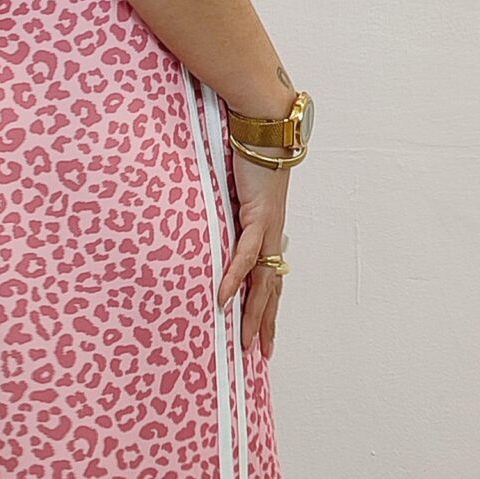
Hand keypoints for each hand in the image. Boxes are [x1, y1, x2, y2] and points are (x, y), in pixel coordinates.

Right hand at [216, 145, 292, 358]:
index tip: (262, 330)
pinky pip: (244, 256)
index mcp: (268, 229)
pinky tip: (225, 300)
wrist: (264, 126)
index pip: (269, 276)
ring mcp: (266, 227)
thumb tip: (208, 217)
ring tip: (245, 341)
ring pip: (262, 281)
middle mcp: (271, 233)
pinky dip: (235, 279)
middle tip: (260, 352)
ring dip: (254, 313)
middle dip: (266, 322)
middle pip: (270, 288)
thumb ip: (225, 207)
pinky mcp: (256, 217)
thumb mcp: (234, 187)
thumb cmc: (250, 149)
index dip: (267, 305)